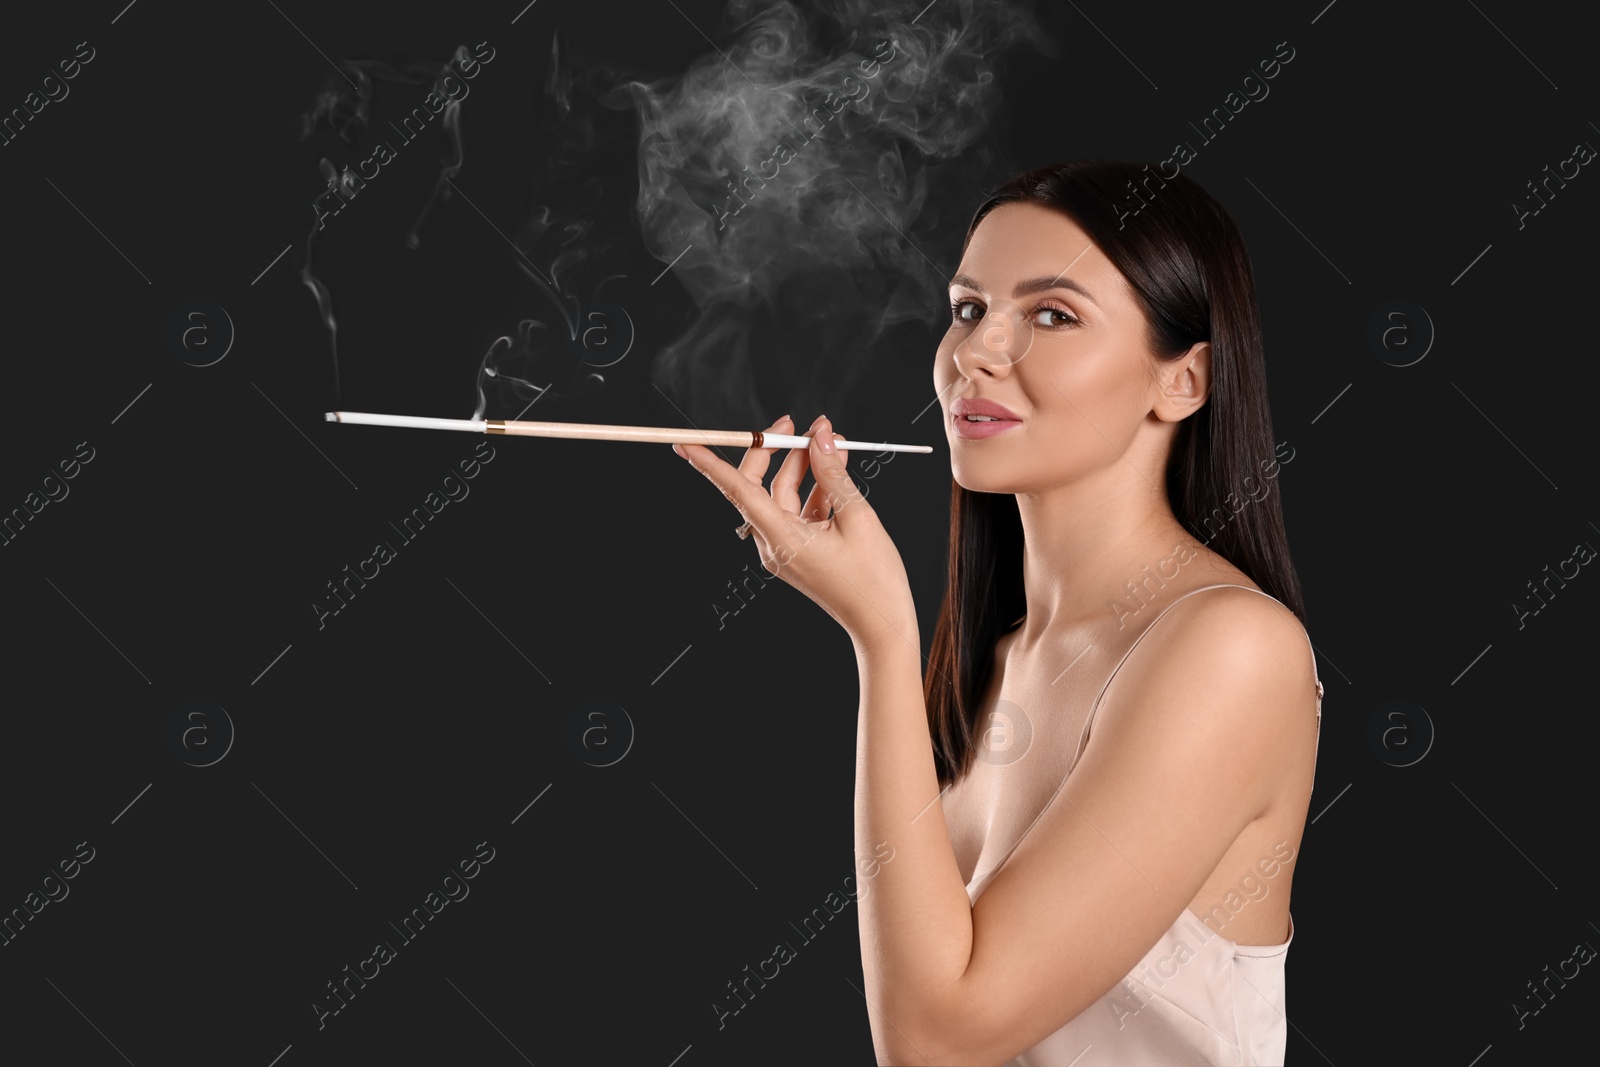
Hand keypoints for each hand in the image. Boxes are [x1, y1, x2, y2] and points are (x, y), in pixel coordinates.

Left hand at [673, 414, 917, 649]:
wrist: (883, 624)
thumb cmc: (873, 579)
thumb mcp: (858, 517)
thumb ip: (833, 473)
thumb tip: (820, 438)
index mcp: (781, 538)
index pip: (737, 491)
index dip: (710, 465)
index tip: (685, 445)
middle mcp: (774, 544)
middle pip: (759, 486)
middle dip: (775, 451)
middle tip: (795, 424)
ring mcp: (785, 548)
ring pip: (783, 494)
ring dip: (806, 466)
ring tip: (834, 442)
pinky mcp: (799, 550)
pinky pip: (799, 510)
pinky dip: (816, 488)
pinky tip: (837, 467)